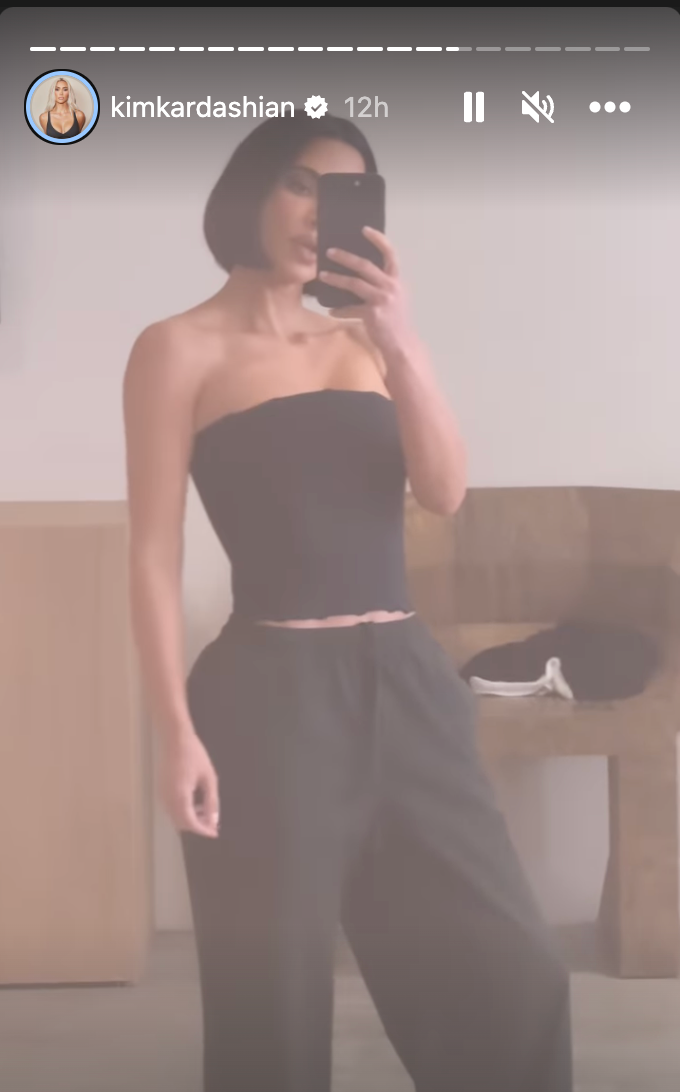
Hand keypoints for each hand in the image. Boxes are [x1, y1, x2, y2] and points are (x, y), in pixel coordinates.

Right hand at [157, 732, 220, 838]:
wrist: (175, 739)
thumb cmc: (194, 755)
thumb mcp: (209, 778)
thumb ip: (212, 801)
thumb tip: (213, 819)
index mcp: (180, 796)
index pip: (191, 823)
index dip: (203, 830)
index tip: (214, 833)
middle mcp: (168, 799)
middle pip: (181, 823)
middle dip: (197, 826)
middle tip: (212, 822)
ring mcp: (162, 795)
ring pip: (175, 817)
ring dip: (189, 818)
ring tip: (205, 810)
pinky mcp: (160, 790)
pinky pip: (171, 808)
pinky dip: (182, 811)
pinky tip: (194, 803)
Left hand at [319, 226, 417, 359]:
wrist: (402, 344)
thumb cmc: (397, 321)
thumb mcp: (395, 298)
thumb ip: (382, 285)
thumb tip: (361, 276)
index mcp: (396, 280)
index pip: (390, 254)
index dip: (378, 240)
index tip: (364, 230)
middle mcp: (391, 286)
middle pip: (365, 265)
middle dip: (345, 257)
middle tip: (330, 251)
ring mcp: (382, 299)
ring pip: (354, 284)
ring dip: (336, 278)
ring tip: (322, 275)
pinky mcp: (373, 314)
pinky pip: (351, 309)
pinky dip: (340, 310)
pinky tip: (332, 311)